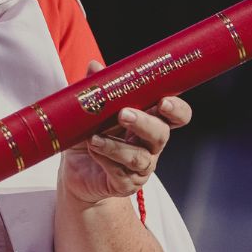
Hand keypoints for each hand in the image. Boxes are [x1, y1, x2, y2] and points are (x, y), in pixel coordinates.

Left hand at [60, 60, 192, 204]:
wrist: (75, 173)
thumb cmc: (89, 137)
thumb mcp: (90, 113)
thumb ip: (97, 91)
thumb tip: (94, 67)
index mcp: (150, 122)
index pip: (176, 115)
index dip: (176, 109)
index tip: (162, 101)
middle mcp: (150, 146)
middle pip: (160, 134)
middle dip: (144, 123)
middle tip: (124, 114)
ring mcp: (140, 168)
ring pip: (138, 157)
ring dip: (116, 145)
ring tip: (94, 138)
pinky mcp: (125, 184)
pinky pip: (119, 173)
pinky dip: (105, 159)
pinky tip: (92, 149)